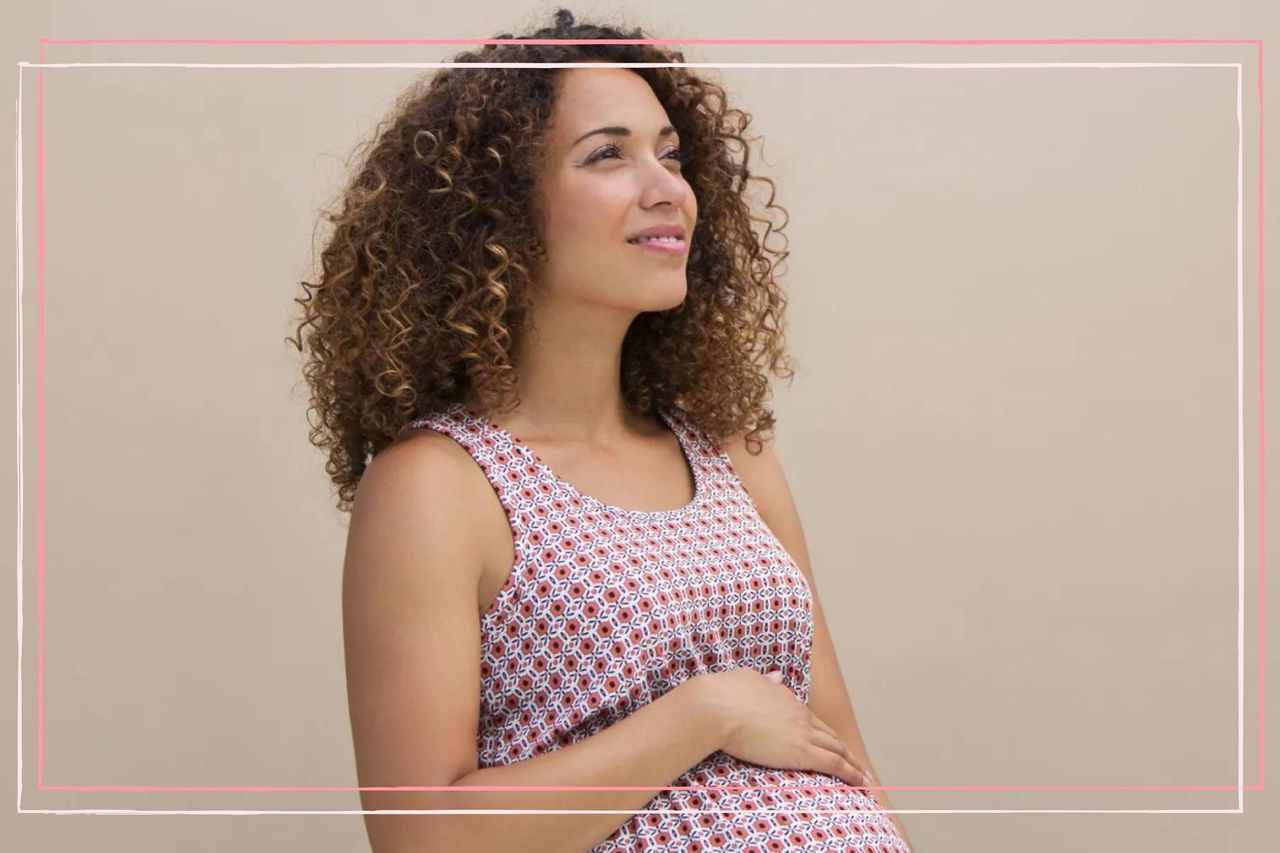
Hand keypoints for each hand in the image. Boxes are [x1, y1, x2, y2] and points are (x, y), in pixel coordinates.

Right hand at [692, 667, 872, 787]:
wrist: (719, 706)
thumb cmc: (724, 694)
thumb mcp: (747, 680)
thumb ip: (763, 682)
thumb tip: (775, 677)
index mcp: (785, 698)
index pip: (810, 719)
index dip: (822, 732)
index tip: (828, 742)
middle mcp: (799, 714)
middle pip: (829, 734)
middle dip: (843, 749)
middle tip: (855, 763)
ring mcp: (803, 732)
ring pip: (837, 749)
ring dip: (853, 763)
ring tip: (863, 777)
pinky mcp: (801, 752)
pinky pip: (835, 764)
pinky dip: (851, 773)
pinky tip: (860, 782)